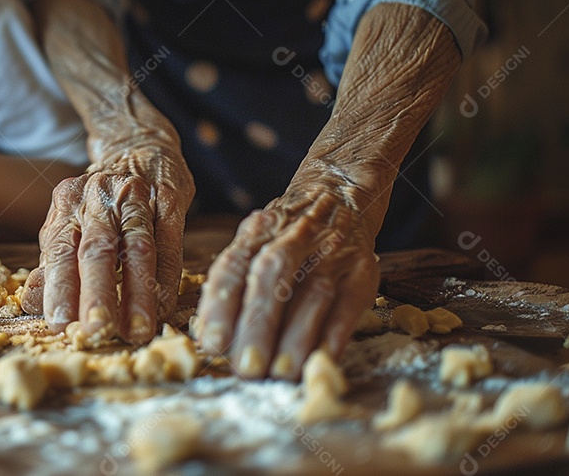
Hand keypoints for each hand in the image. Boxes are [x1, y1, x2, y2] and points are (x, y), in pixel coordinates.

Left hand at [21, 141, 193, 343]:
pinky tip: (163, 305)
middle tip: (96, 333)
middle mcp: (98, 198)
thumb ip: (52, 265)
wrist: (139, 149)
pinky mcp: (169, 198)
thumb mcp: (68, 225)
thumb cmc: (98, 203)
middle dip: (96, 293)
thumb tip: (32, 304)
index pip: (60, 251)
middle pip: (97, 249)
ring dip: (137, 292)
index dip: (59, 288)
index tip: (60, 326)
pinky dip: (167, 277)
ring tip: (137, 330)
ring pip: (137, 247)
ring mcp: (136, 195)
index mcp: (66, 205)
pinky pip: (170, 241)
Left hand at [193, 174, 379, 379]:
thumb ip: (230, 287)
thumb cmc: (283, 240)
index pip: (232, 267)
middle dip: (258, 326)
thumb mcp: (252, 246)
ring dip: (296, 337)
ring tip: (280, 372)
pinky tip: (320, 359)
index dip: (220, 306)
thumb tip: (206, 338)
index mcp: (255, 236)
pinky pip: (349, 303)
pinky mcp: (361, 271)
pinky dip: (334, 333)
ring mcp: (329, 254)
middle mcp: (290, 240)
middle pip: (271, 279)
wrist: (339, 197)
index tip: (211, 344)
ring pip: (312, 294)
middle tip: (247, 367)